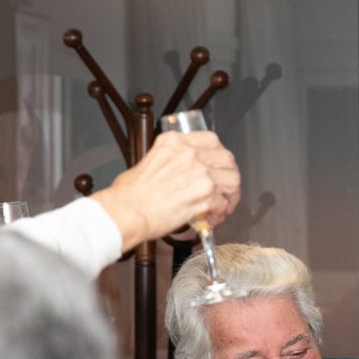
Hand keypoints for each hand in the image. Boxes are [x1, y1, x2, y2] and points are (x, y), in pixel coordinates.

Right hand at [91, 130, 241, 251]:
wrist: (127, 212)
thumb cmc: (130, 194)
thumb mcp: (148, 161)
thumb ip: (171, 161)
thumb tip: (183, 172)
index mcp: (175, 143)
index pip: (211, 140)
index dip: (219, 155)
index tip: (219, 165)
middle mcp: (190, 154)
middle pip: (226, 159)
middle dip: (229, 175)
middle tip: (225, 188)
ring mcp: (200, 173)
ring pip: (232, 181)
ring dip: (230, 195)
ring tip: (222, 206)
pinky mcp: (205, 194)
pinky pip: (223, 204)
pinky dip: (220, 213)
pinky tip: (211, 218)